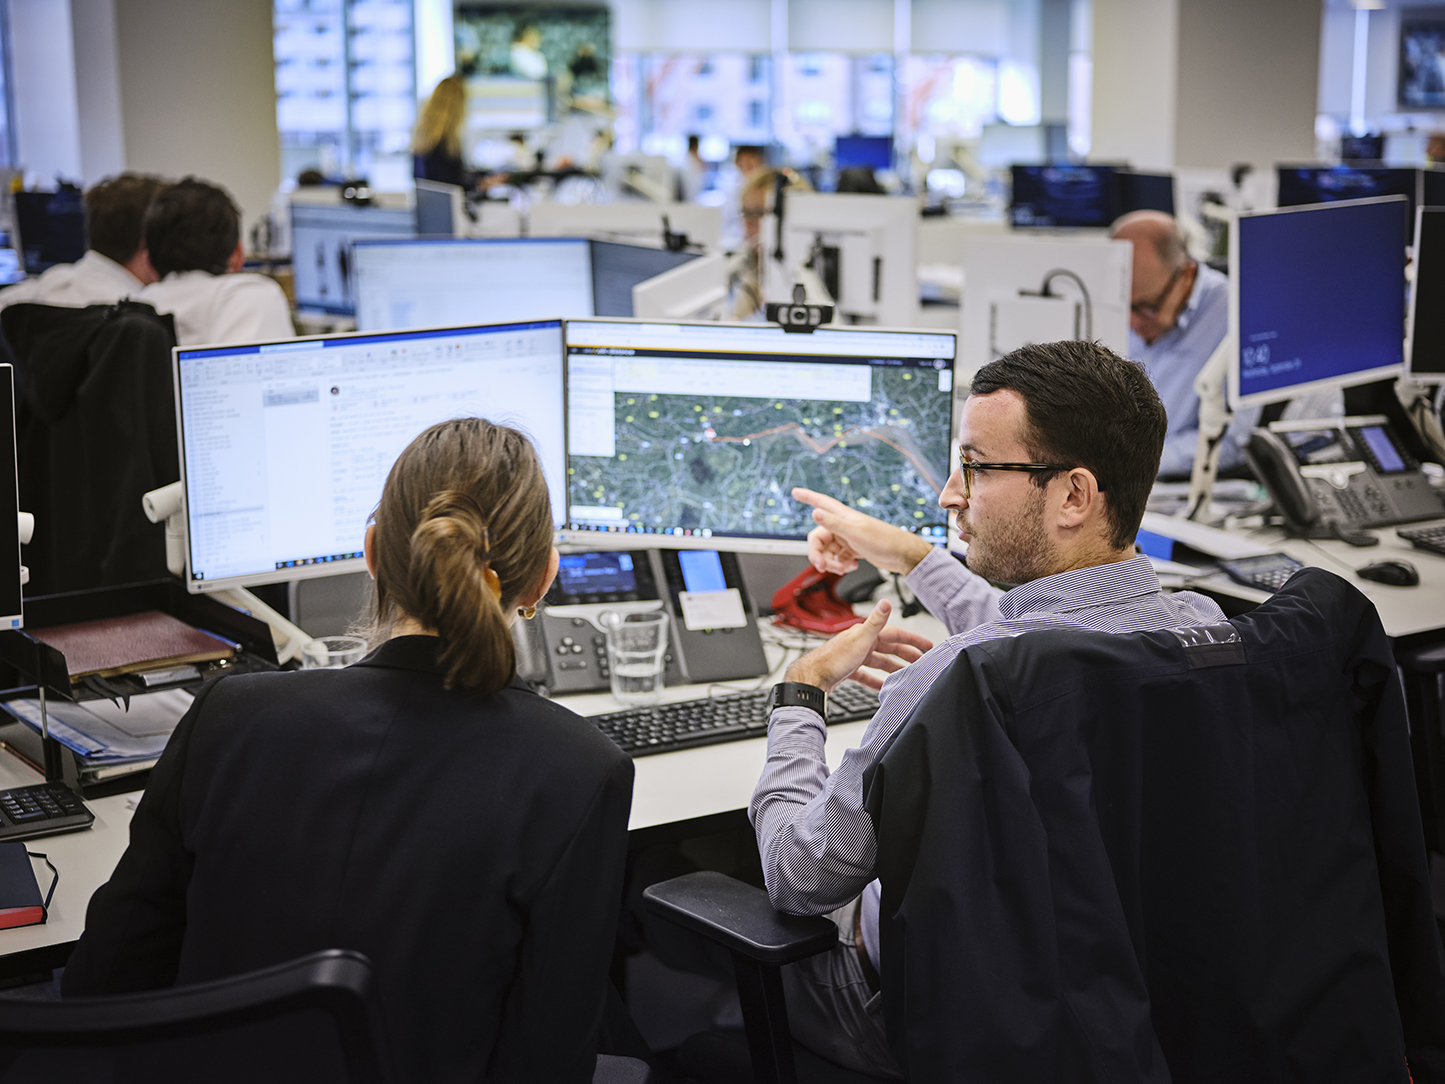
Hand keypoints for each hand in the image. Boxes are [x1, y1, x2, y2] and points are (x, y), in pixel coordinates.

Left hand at [785, 600, 933, 692]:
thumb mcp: (860, 639)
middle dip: (906, 654)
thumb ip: (875, 622)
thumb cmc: (833, 659)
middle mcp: (860, 642)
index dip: (912, 639)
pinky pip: (866, 674)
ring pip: (879, 660)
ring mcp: (853, 656)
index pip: (895, 633)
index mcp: (865, 633)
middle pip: (889, 647)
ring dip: (893, 666)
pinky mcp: (847, 670)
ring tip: (906, 674)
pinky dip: (875, 679)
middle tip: (921, 661)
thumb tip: (886, 602)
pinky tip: (881, 686)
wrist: (812, 677)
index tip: (927, 645)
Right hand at [792, 488, 933, 576]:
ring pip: (827, 550)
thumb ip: (834, 523)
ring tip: (843, 568)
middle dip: (818, 554)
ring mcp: (848, 538)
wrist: (903, 556)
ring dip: (831, 562)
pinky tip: (851, 567)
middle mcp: (843, 525)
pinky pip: (837, 557)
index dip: (807, 496)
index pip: (820, 502)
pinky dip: (840, 564)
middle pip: (818, 538)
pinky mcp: (853, 549)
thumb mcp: (856, 533)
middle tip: (822, 567)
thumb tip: (815, 513)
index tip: (794, 492)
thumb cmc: (884, 541)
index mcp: (843, 516)